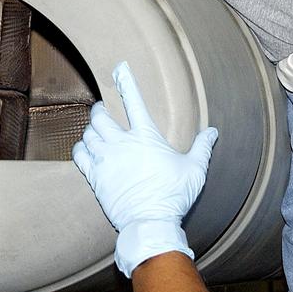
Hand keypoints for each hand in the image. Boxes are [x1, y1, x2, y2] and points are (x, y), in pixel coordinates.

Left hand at [72, 61, 218, 277]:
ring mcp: (106, 159)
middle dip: (100, 110)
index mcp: (146, 137)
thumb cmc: (174, 196)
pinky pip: (79, 155)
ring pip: (88, 134)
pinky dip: (80, 148)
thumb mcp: (195, 170)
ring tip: (95, 131)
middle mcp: (122, 144)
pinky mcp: (95, 177)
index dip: (127, 81)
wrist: (150, 223)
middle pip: (101, 117)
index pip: (135, 101)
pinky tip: (85, 149)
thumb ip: (202, 147)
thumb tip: (213, 131)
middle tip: (103, 110)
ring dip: (91, 130)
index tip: (120, 68)